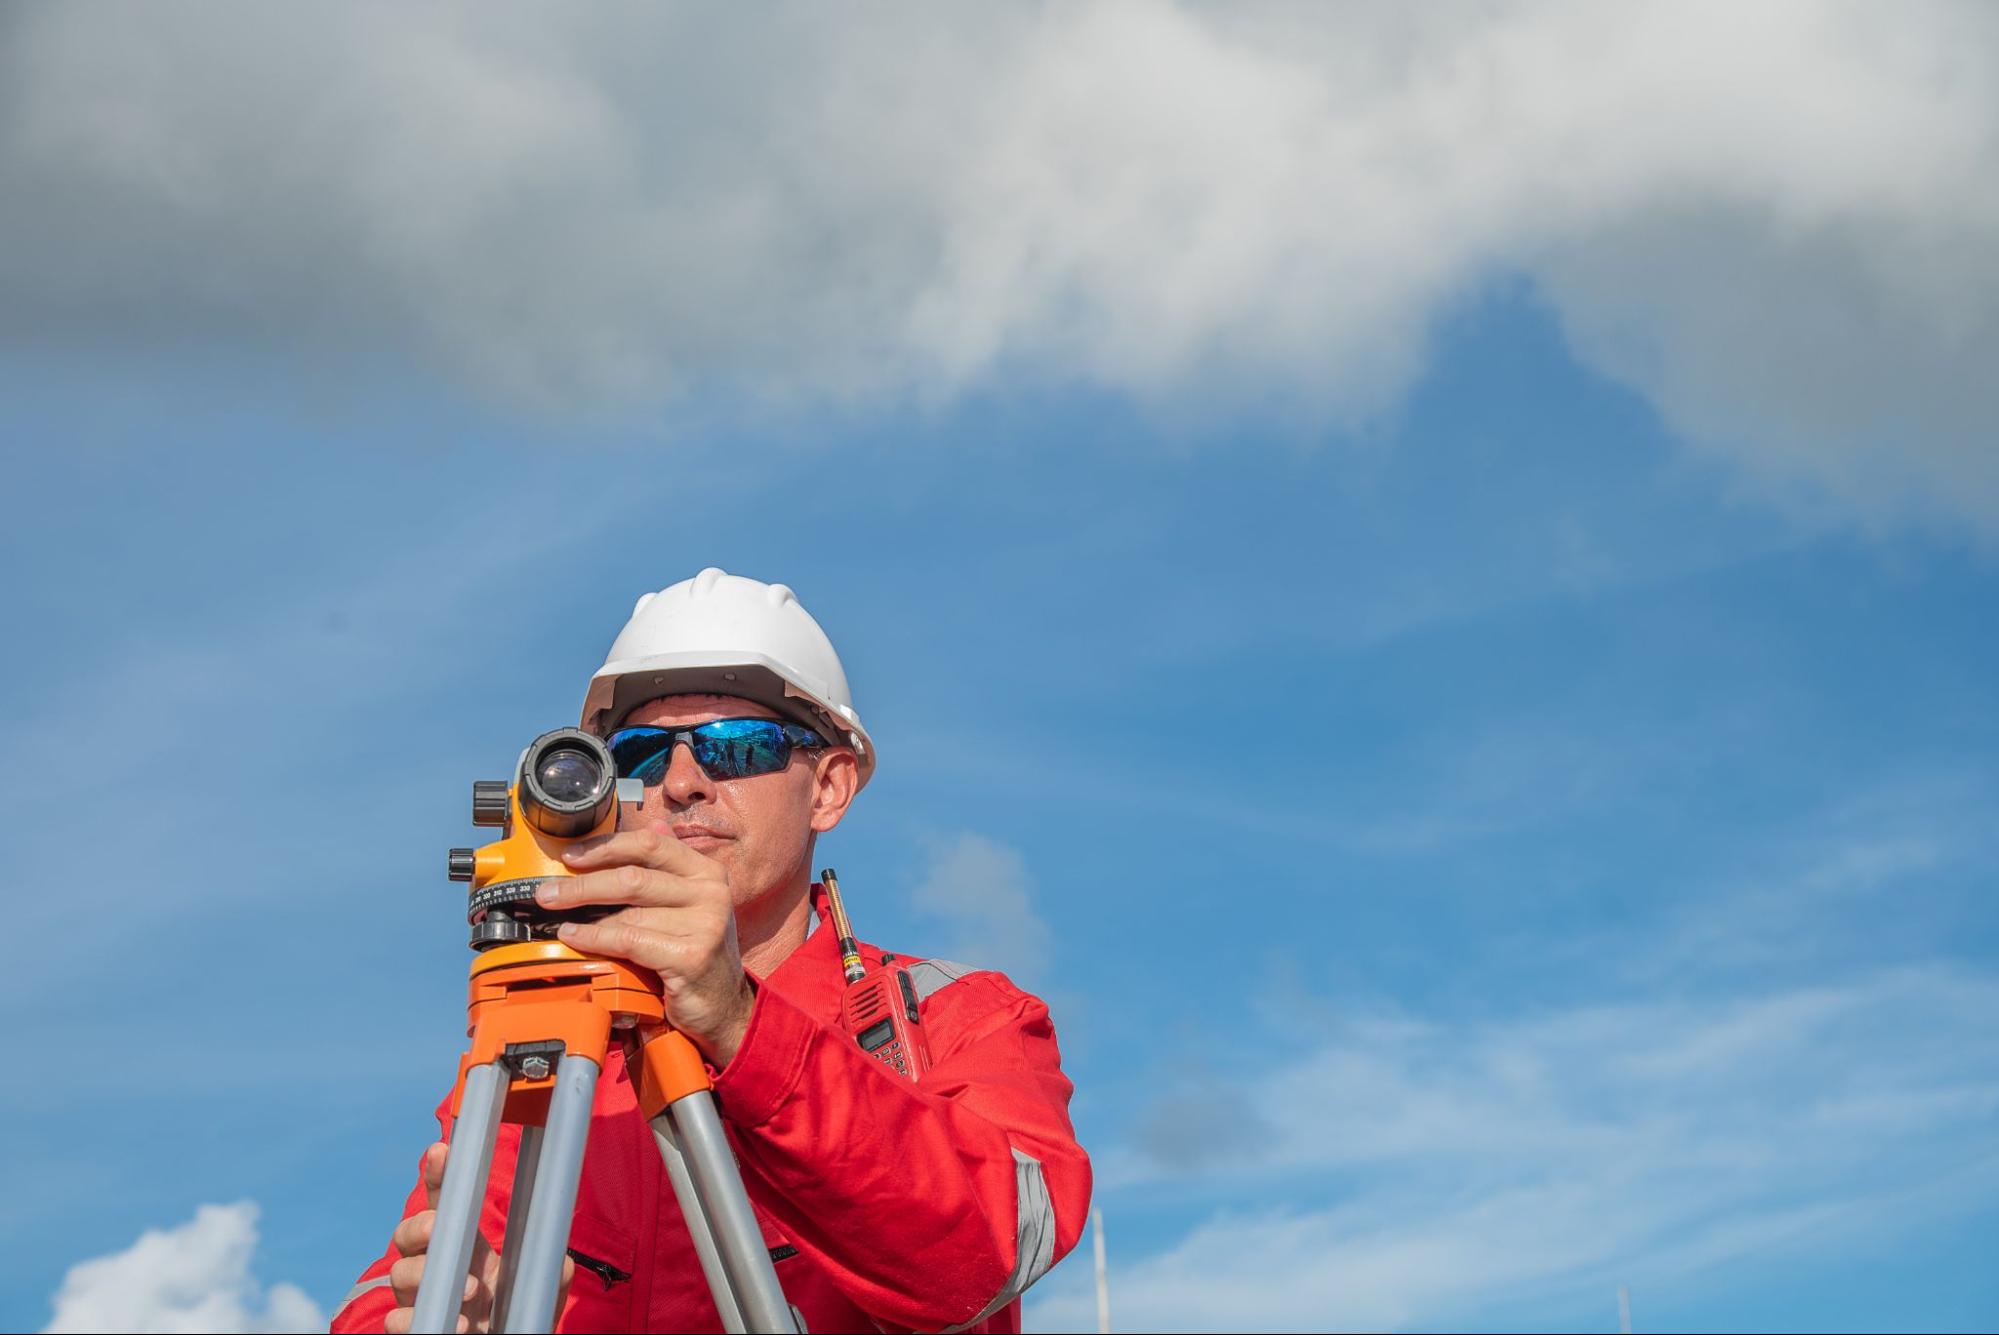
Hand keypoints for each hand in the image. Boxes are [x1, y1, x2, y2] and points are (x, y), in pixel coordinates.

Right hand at [384, 1142, 572, 1333]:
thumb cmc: (519, 1312)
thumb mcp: (542, 1285)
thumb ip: (549, 1267)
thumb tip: (560, 1259)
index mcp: (466, 1244)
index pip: (446, 1202)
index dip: (440, 1176)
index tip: (442, 1150)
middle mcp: (438, 1266)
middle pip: (407, 1233)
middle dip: (418, 1224)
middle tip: (437, 1226)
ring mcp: (424, 1297)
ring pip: (399, 1273)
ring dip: (427, 1276)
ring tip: (472, 1290)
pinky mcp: (419, 1328)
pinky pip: (397, 1319)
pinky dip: (417, 1319)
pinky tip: (456, 1325)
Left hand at [537, 825, 755, 1064]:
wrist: (723, 1006)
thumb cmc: (697, 952)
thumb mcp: (691, 903)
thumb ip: (670, 867)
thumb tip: (653, 824)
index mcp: (707, 872)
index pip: (651, 844)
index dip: (606, 846)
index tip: (571, 855)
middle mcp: (710, 893)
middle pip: (634, 876)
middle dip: (583, 882)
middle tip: (549, 891)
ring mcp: (705, 924)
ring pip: (628, 911)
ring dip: (584, 913)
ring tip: (556, 916)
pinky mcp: (691, 956)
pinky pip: (629, 939)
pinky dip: (595, 937)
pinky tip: (574, 936)